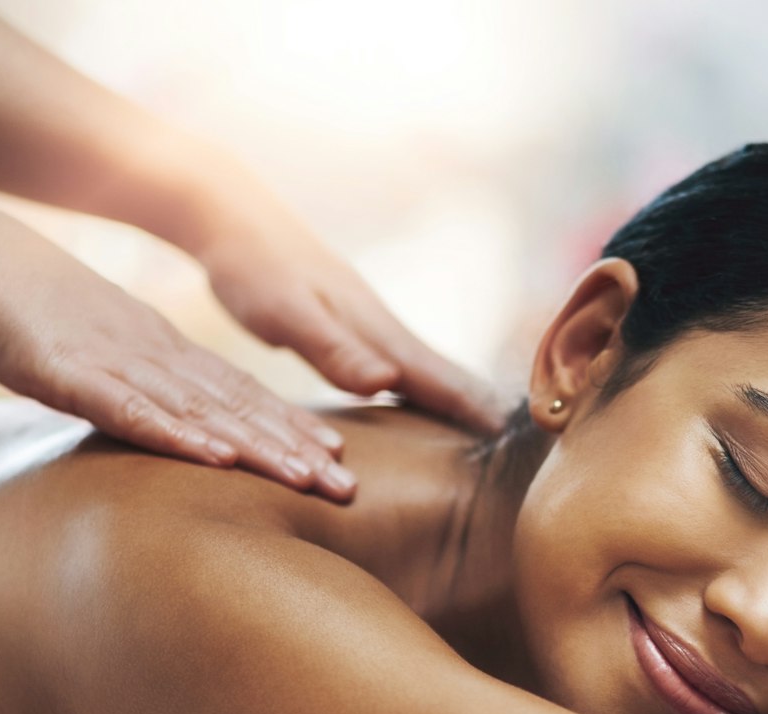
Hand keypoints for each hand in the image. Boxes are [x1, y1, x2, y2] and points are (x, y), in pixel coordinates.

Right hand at [0, 207, 358, 498]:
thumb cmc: (7, 300)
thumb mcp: (81, 344)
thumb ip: (121, 377)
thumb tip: (151, 415)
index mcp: (154, 346)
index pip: (235, 392)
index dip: (286, 426)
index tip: (335, 458)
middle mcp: (149, 353)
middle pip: (234, 406)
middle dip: (293, 448)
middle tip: (347, 488)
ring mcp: (112, 361)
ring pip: (199, 411)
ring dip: (255, 449)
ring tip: (307, 480)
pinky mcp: (68, 371)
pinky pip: (130, 408)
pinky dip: (176, 435)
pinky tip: (217, 459)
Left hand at [187, 189, 509, 433]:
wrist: (231, 215)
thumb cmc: (252, 267)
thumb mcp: (286, 314)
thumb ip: (333, 349)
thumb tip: (385, 384)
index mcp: (376, 332)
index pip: (441, 379)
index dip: (479, 412)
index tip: (527, 440)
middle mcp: (382, 330)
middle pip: (446, 376)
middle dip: (485, 409)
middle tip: (536, 444)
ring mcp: (368, 326)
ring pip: (426, 370)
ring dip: (459, 400)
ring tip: (490, 432)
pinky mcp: (350, 328)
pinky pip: (401, 366)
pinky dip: (425, 387)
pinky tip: (422, 400)